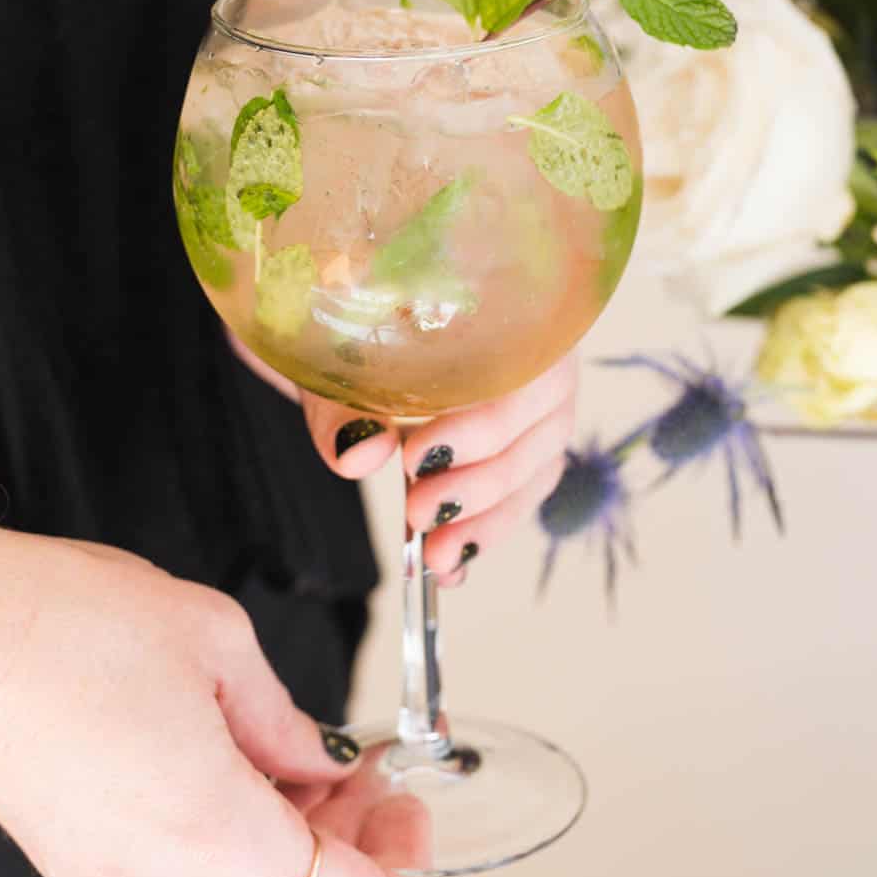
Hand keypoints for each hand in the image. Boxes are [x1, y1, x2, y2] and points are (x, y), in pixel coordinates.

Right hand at [0, 511, 427, 876]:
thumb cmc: (65, 617)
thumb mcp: (216, 642)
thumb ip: (286, 721)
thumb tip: (322, 762)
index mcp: (211, 829)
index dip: (402, 862)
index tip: (405, 799)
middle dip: (347, 832)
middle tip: (360, 758)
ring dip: (283, 824)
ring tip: (285, 740)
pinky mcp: (74, 860)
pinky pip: (177, 861)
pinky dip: (221, 820)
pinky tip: (219, 749)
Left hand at [302, 354, 577, 584]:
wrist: (348, 335)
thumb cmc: (349, 334)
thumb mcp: (334, 362)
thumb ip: (342, 407)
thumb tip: (359, 454)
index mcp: (511, 309)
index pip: (526, 370)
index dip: (481, 423)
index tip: (415, 458)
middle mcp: (542, 357)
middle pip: (540, 428)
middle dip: (479, 483)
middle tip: (417, 513)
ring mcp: (541, 408)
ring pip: (535, 471)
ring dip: (486, 520)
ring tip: (435, 557)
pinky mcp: (524, 451)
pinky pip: (520, 498)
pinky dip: (484, 534)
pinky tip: (450, 568)